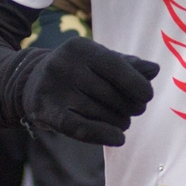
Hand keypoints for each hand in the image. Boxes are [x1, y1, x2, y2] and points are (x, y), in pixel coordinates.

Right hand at [15, 35, 158, 146]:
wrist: (31, 82)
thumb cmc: (77, 70)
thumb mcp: (98, 61)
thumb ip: (127, 65)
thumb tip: (154, 70)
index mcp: (80, 47)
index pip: (116, 67)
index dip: (137, 84)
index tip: (147, 96)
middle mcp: (64, 65)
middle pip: (110, 94)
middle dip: (129, 106)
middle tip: (135, 110)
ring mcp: (52, 88)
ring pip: (99, 113)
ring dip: (118, 121)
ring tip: (124, 122)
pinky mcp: (46, 111)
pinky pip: (81, 128)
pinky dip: (104, 135)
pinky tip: (118, 138)